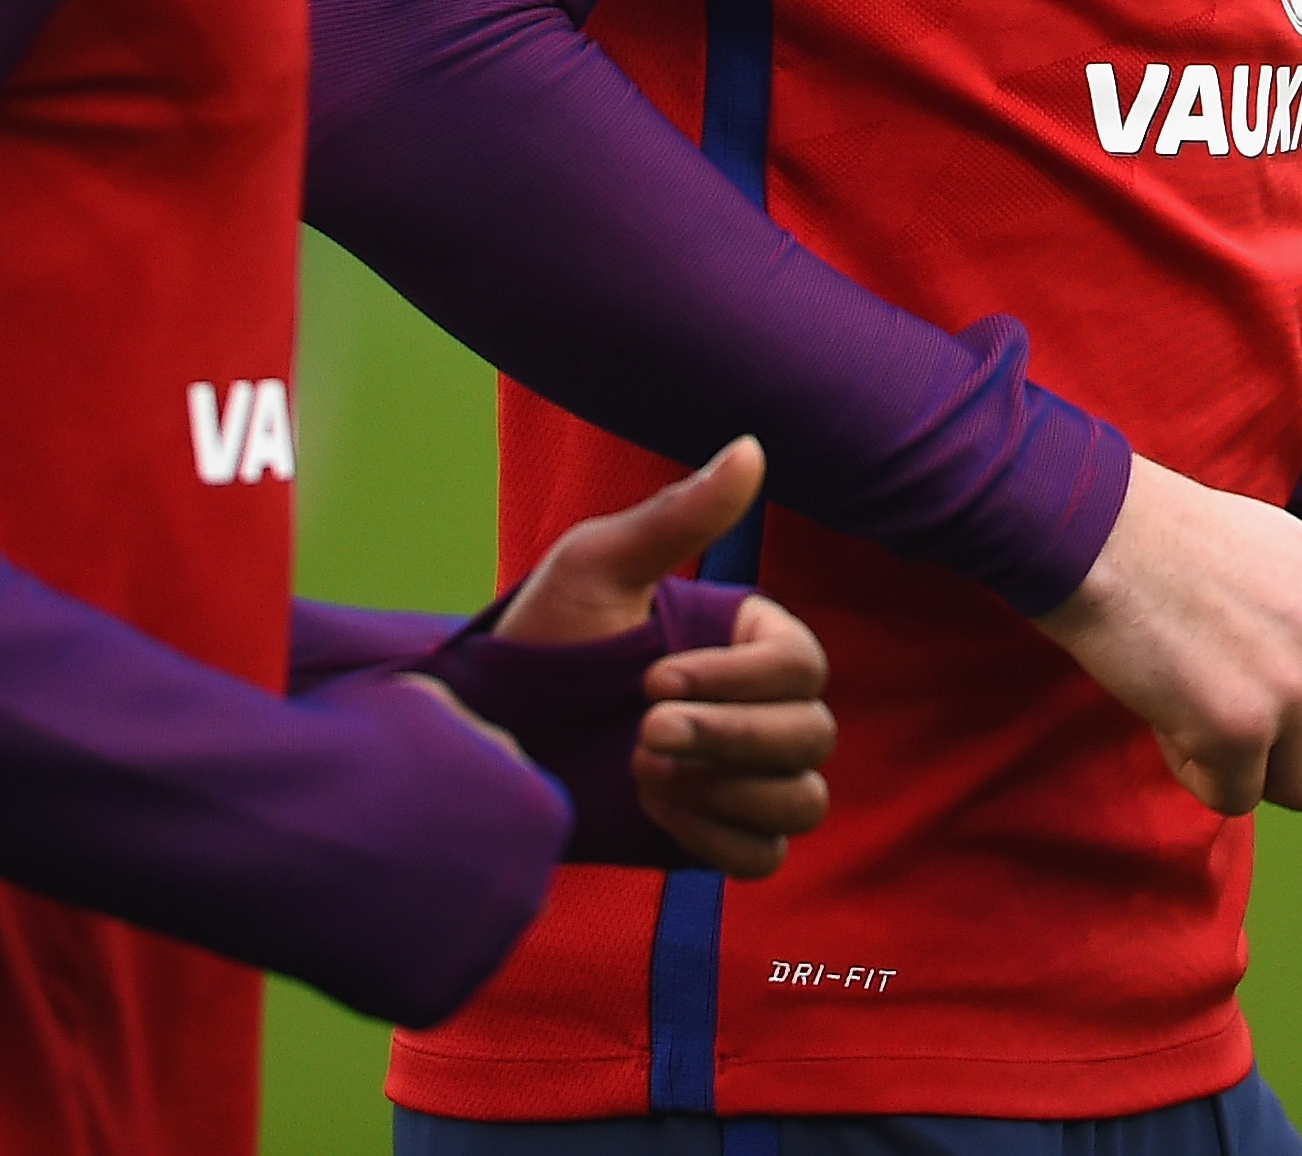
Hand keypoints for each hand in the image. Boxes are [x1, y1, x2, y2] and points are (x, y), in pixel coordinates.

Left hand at [497, 438, 833, 875]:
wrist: (489, 734)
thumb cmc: (542, 637)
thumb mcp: (599, 567)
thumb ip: (678, 515)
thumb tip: (751, 446)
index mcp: (745, 641)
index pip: (802, 667)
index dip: (738, 681)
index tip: (652, 680)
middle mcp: (757, 707)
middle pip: (811, 736)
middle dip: (729, 737)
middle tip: (642, 733)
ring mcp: (741, 776)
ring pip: (802, 800)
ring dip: (732, 792)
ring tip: (648, 773)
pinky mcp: (715, 833)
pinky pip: (764, 856)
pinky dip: (722, 839)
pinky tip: (660, 809)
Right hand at [1038, 455, 1301, 815]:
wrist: (1097, 530)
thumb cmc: (1185, 541)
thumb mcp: (1293, 557)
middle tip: (1243, 714)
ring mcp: (1290, 690)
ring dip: (1253, 768)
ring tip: (1204, 708)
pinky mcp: (1234, 728)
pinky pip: (1234, 799)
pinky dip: (1197, 772)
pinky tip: (1168, 714)